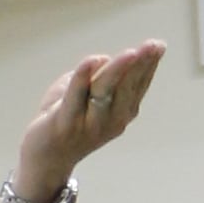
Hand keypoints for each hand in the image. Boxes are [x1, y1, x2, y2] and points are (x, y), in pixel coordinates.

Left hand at [11, 43, 163, 202]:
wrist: (44, 158)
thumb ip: (96, 77)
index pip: (138, 85)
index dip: (149, 66)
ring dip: (119, 71)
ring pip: (106, 91)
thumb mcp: (84, 95)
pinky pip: (75, 97)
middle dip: (142, 65)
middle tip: (154, 45)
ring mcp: (89, 123)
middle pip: (128, 87)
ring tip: (132, 53)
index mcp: (121, 114)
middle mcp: (111, 120)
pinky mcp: (65, 121)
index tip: (159, 45)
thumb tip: (103, 58)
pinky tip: (91, 61)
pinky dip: (83, 77)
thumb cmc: (65, 121)